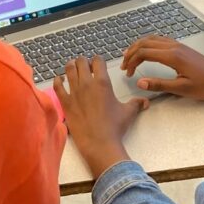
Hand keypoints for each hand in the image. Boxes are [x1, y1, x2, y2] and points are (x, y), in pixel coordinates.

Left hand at [53, 56, 149, 179]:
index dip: (98, 60)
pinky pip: (57, 86)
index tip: (98, 64)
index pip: (98, 60)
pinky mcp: (65, 103)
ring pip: (68, 70)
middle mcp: (87, 83)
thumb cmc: (115, 127)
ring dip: (71, 67)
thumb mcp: (128, 112)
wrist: (100, 143)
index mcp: (103, 82)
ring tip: (73, 69)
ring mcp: (74, 92)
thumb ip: (137, 104)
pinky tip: (60, 80)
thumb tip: (146, 102)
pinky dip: (58, 80)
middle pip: (81, 61)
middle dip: (83, 62)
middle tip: (85, 67)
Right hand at [120, 36, 203, 99]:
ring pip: (151, 39)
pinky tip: (145, 51)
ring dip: (138, 46)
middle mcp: (173, 47)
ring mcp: (177, 45)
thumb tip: (140, 82)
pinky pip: (159, 40)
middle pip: (145, 43)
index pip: (144, 52)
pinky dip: (147, 44)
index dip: (132, 61)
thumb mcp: (181, 89)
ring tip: (129, 57)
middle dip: (131, 53)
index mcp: (172, 56)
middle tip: (124, 66)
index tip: (128, 73)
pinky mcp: (181, 47)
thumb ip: (159, 85)